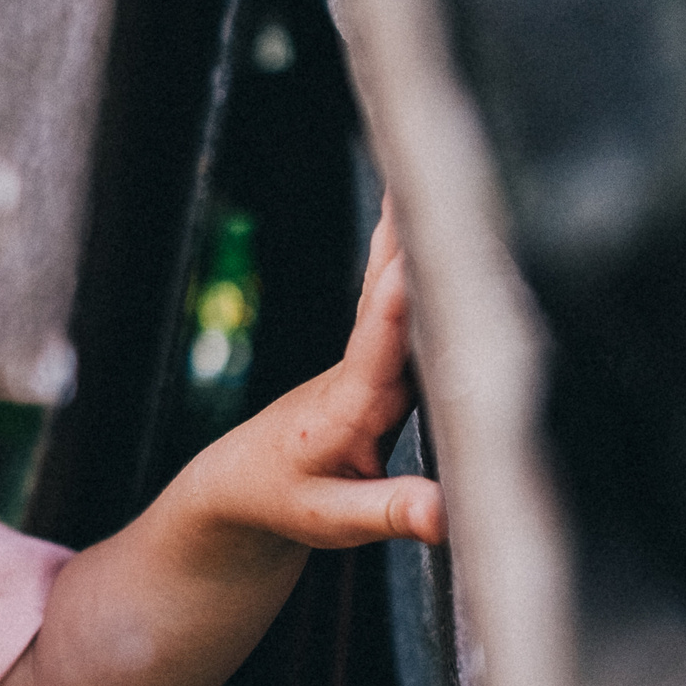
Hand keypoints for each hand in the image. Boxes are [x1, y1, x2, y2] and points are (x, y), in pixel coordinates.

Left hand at [191, 200, 446, 552]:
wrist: (238, 486)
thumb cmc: (280, 500)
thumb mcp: (331, 521)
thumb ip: (390, 514)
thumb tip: (447, 514)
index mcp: (346, 407)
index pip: (378, 346)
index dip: (399, 303)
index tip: (418, 256)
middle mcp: (358, 372)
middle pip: (387, 296)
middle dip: (408, 238)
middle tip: (427, 168)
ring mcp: (367, 364)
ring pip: (394, 292)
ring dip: (410, 232)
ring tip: (426, 164)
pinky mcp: (378, 365)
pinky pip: (401, 305)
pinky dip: (413, 257)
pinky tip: (422, 213)